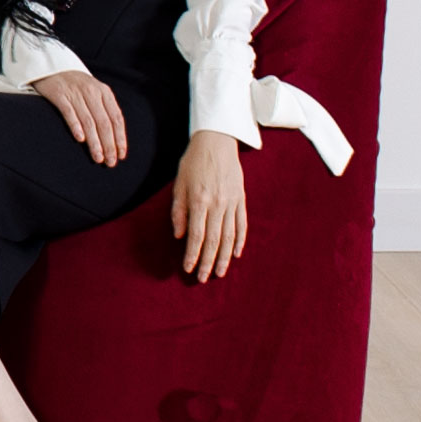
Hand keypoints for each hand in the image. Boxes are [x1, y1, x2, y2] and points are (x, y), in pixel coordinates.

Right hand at [31, 71, 126, 165]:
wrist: (51, 66)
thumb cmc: (75, 84)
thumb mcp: (94, 92)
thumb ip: (104, 109)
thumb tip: (114, 135)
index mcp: (104, 92)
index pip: (116, 118)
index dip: (120, 138)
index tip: (121, 155)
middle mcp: (92, 92)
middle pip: (104, 122)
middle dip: (109, 144)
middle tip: (110, 161)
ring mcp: (75, 93)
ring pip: (89, 121)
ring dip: (95, 141)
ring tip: (97, 157)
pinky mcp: (59, 94)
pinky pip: (69, 112)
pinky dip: (75, 125)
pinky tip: (80, 139)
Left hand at [172, 130, 245, 281]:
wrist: (217, 143)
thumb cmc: (193, 163)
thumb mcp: (178, 185)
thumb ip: (178, 211)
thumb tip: (179, 235)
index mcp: (199, 201)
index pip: (196, 235)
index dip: (192, 254)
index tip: (187, 268)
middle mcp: (217, 205)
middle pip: (214, 240)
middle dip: (207, 262)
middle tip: (202, 278)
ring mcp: (232, 203)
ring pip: (229, 236)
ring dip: (224, 257)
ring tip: (219, 273)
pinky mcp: (240, 200)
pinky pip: (242, 224)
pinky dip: (239, 240)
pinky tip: (236, 254)